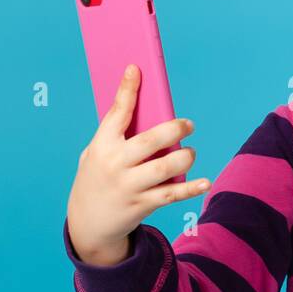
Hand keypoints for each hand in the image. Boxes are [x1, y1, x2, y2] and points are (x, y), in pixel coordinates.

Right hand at [66, 64, 209, 265]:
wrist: (87, 223)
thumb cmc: (98, 177)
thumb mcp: (96, 154)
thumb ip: (116, 135)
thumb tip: (147, 108)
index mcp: (102, 146)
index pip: (116, 113)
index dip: (127, 90)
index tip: (136, 69)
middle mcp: (115, 164)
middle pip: (151, 140)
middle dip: (175, 129)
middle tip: (188, 124)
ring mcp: (129, 186)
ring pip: (166, 167)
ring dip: (185, 157)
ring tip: (189, 153)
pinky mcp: (142, 204)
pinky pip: (172, 194)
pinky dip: (191, 188)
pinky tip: (205, 182)